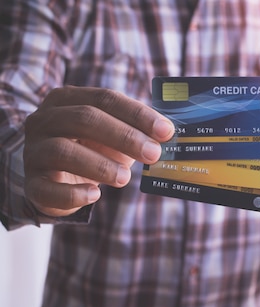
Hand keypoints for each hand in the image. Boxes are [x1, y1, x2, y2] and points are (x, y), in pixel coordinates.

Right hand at [23, 86, 173, 217]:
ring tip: (126, 178)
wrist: (53, 179)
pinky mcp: (32, 184)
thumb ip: (137, 131)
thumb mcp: (113, 135)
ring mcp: (34, 152)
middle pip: (84, 119)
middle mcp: (45, 121)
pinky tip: (95, 195)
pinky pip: (48, 189)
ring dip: (100, 165)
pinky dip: (74, 194)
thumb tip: (169, 133)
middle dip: (124, 136)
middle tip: (153, 153)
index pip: (104, 99)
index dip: (137, 114)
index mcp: (67, 100)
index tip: (166, 130)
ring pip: (63, 151)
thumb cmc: (90, 149)